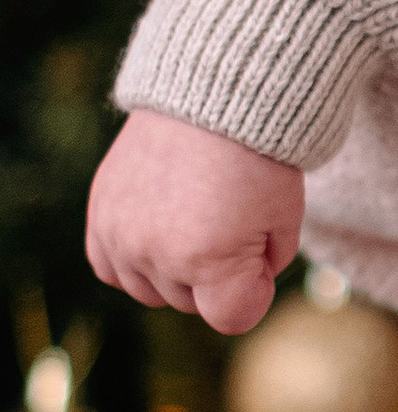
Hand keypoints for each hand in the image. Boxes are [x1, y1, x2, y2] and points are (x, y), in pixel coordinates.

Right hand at [86, 112, 304, 332]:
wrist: (210, 93)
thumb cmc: (258, 156)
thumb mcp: (284, 218)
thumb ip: (264, 268)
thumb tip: (241, 288)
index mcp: (207, 259)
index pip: (232, 318)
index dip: (256, 290)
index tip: (262, 254)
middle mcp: (155, 253)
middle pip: (191, 304)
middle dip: (217, 275)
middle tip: (232, 220)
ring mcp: (120, 235)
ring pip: (150, 290)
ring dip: (174, 270)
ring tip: (196, 220)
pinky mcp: (99, 214)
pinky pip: (110, 268)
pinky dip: (134, 258)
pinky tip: (159, 230)